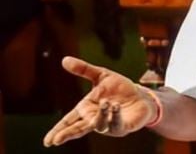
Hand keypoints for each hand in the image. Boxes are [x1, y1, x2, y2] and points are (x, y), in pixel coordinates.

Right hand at [43, 57, 157, 146]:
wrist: (141, 96)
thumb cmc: (119, 89)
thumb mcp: (101, 76)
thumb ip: (83, 69)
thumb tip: (64, 59)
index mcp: (87, 109)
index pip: (69, 120)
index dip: (58, 130)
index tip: (48, 141)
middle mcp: (95, 119)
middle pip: (78, 129)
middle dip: (68, 134)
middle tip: (57, 140)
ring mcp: (109, 125)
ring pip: (99, 125)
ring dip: (100, 115)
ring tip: (106, 103)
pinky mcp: (123, 126)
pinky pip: (116, 124)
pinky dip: (114, 116)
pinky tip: (115, 107)